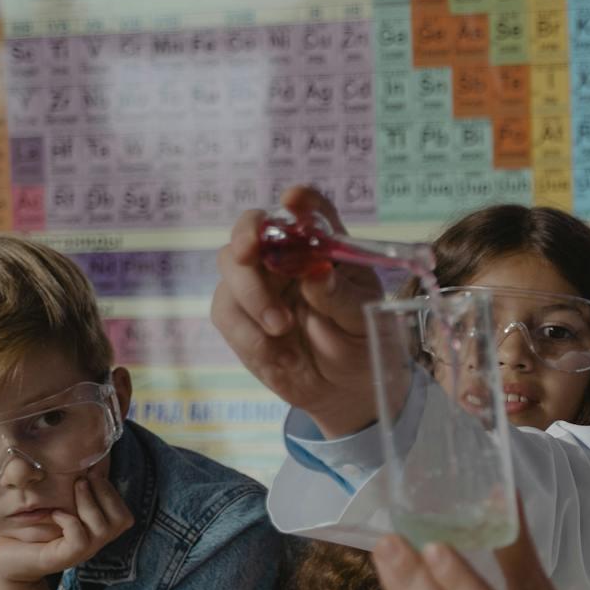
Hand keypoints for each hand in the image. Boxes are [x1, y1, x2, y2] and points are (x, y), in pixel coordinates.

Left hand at [0, 477, 133, 584]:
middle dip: (106, 494)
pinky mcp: (64, 558)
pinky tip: (55, 513)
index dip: (112, 491)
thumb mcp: (55, 506)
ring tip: (74, 487)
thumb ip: (72, 494)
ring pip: (103, 529)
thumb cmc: (28, 529)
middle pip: (122, 521)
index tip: (93, 470)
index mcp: (96, 531)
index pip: (123, 514)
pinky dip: (70, 522)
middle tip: (84, 477)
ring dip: (89, 503)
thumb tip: (83, 463)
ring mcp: (81, 552)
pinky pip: (79, 540)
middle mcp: (95, 543)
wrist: (4, 560)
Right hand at [208, 184, 382, 438]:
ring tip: (283, 328)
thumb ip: (340, 295)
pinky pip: (226, 311)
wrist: (345, 389)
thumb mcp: (362, 320)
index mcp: (325, 247)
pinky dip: (248, 332)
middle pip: (253, 228)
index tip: (294, 200)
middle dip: (247, 236)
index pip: (311, 210)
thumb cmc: (362, 343)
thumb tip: (317, 271)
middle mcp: (286, 257)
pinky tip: (277, 351)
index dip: (301, 200)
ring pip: (231, 266)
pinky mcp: (238, 315)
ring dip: (253, 295)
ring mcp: (258, 283)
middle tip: (250, 253)